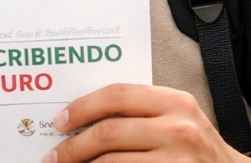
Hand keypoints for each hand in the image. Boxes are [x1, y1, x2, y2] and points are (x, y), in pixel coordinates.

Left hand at [44, 84, 250, 162]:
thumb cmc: (196, 146)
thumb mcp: (176, 117)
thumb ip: (140, 110)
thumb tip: (85, 115)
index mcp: (175, 102)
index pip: (117, 95)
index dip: (83, 107)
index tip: (61, 120)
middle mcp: (178, 129)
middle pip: (109, 132)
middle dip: (74, 146)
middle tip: (54, 155)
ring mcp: (176, 160)